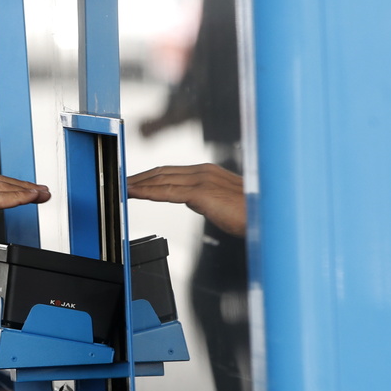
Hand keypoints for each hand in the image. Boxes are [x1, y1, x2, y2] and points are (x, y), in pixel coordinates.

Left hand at [126, 163, 245, 236]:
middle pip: (162, 172)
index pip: (171, 171)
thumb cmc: (250, 215)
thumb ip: (206, 199)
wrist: (270, 220)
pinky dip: (147, 191)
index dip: (150, 176)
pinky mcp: (202, 193)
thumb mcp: (222, 204)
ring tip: (121, 188)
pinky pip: (167, 192)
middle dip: (139, 177)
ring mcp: (202, 180)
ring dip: (138, 183)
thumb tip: (193, 200)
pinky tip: (135, 194)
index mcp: (208, 172)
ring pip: (161, 179)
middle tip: (120, 183)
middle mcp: (203, 171)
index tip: (134, 181)